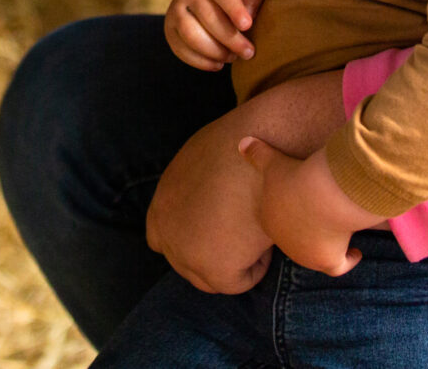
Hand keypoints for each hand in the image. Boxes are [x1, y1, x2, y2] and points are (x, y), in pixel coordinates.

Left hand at [146, 112, 275, 293]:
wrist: (255, 149)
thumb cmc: (236, 146)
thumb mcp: (197, 163)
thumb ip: (192, 192)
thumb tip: (209, 206)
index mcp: (160, 208)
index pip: (161, 240)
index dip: (189, 240)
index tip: (216, 234)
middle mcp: (167, 235)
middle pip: (186, 265)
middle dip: (212, 256)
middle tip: (242, 238)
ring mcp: (188, 256)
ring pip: (212, 279)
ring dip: (235, 261)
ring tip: (256, 227)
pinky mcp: (216, 271)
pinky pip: (242, 280)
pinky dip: (258, 263)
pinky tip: (266, 233)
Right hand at [166, 0, 263, 69]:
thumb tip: (247, 19)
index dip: (234, 9)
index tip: (247, 25)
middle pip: (208, 17)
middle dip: (231, 39)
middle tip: (248, 52)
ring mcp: (176, 10)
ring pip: (191, 35)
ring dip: (215, 52)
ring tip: (232, 57)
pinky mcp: (169, 29)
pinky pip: (181, 49)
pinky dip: (201, 62)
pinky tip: (218, 64)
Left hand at [237, 139, 384, 277]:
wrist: (320, 195)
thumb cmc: (296, 177)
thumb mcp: (273, 162)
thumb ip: (258, 154)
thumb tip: (242, 143)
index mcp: (269, 220)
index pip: (275, 221)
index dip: (285, 216)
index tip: (295, 210)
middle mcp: (285, 242)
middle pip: (295, 240)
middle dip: (302, 233)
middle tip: (315, 224)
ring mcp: (305, 255)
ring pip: (313, 255)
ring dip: (324, 246)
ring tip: (334, 236)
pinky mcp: (328, 261)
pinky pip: (338, 267)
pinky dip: (348, 260)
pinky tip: (356, 252)